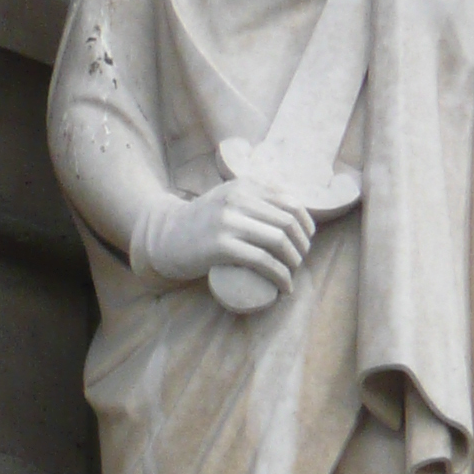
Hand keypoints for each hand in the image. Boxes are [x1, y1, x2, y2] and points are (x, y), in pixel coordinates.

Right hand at [134, 176, 315, 295]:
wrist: (166, 237)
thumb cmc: (203, 222)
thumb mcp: (228, 197)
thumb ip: (254, 195)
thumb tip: (294, 206)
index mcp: (244, 186)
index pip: (291, 202)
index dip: (306, 225)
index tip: (305, 242)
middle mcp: (237, 199)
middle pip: (288, 223)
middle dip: (302, 246)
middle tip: (298, 262)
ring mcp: (228, 222)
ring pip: (279, 241)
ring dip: (294, 263)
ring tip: (291, 274)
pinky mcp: (221, 246)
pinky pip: (262, 261)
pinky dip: (280, 277)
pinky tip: (285, 287)